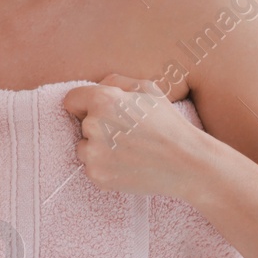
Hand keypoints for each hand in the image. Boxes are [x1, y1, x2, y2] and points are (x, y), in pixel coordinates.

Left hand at [61, 73, 207, 197]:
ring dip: (98, 148)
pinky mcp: (97, 176)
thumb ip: (116, 81)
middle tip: (126, 133)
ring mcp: (93, 154)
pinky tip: (128, 164)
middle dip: (98, 127)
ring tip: (128, 150)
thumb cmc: (169, 124)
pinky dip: (105, 167)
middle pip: (80, 124)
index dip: (84, 104)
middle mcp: (93, 125)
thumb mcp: (148, 89)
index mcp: (103, 100)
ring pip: (84, 147)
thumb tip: (97, 85)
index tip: (97, 111)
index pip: (71, 100)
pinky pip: (91, 167)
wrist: (186, 164)